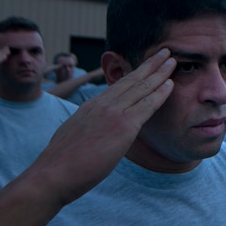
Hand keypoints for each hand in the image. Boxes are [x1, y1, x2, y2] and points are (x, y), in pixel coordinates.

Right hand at [27, 49, 175, 206]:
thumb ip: (87, 128)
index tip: (148, 65)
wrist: (52, 174)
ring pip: (142, 87)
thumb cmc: (61, 163)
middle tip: (166, 51)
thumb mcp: (74, 136)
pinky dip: (161, 93)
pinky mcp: (123, 126)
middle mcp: (102, 104)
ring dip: (160, 72)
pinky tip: (171, 84)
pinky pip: (147, 105)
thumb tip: (91, 132)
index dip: (136, 73)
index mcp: (91, 106)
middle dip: (151, 64)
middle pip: (132, 79)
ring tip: (173, 60)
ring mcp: (112, 113)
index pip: (119, 85)